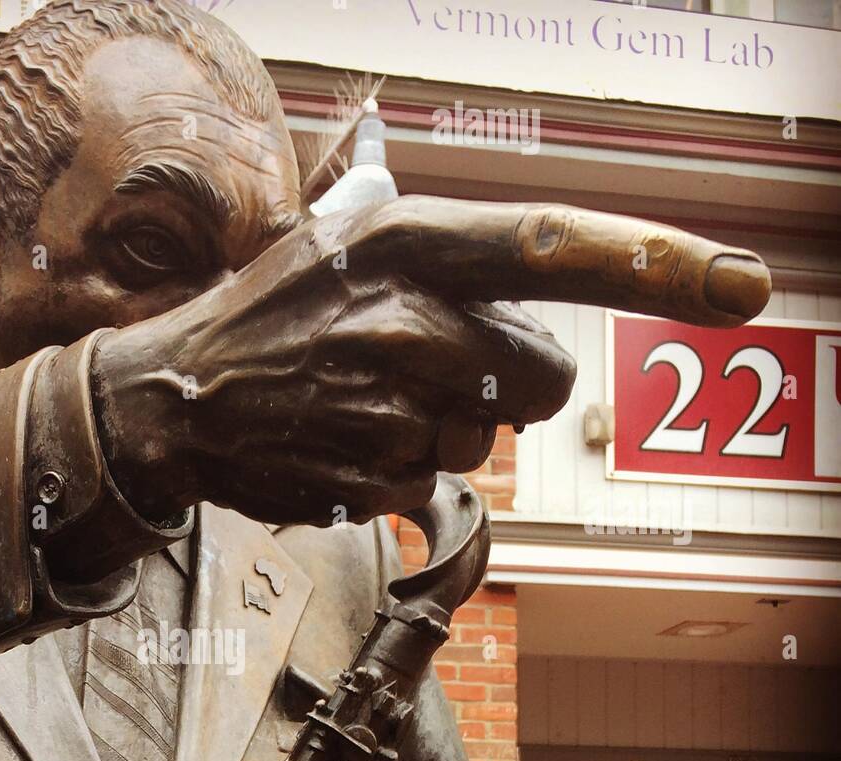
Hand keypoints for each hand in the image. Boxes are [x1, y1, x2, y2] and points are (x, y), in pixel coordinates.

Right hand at [93, 196, 769, 527]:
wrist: (172, 401)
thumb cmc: (258, 314)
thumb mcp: (318, 234)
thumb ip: (372, 191)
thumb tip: (371, 125)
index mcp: (408, 244)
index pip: (555, 246)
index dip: (657, 263)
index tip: (741, 286)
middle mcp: (409, 321)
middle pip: (543, 378)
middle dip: (504, 386)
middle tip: (426, 372)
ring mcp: (390, 407)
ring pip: (484, 441)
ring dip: (442, 432)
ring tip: (364, 407)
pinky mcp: (372, 475)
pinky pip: (431, 482)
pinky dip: (398, 471)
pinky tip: (342, 442)